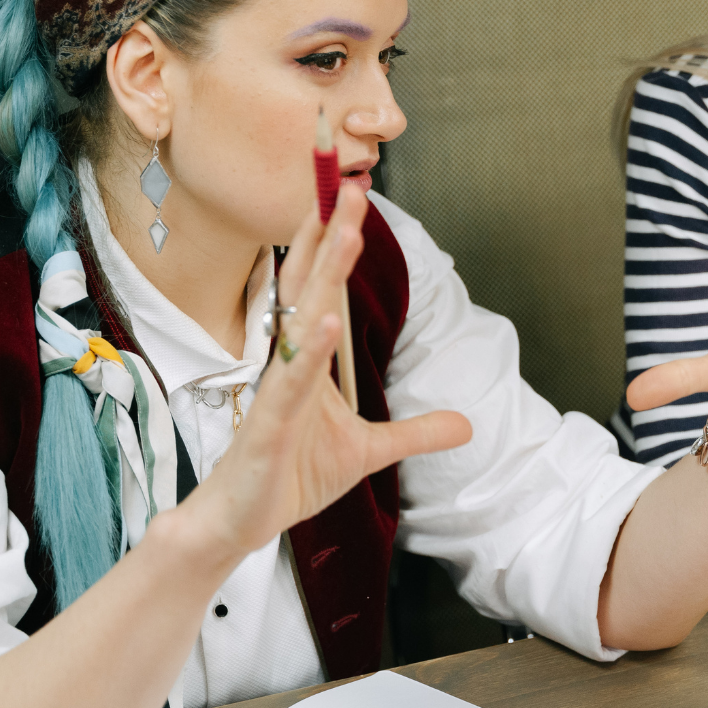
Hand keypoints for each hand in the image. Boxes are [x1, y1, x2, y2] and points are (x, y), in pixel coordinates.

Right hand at [179, 185, 471, 557]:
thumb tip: (466, 425)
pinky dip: (308, 352)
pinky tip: (324, 321)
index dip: (336, 244)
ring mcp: (276, 390)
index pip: (322, 289)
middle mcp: (288, 363)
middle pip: (310, 286)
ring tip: (346, 233)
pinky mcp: (267, 425)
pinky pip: (290, 383)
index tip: (352, 199)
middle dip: (330, 236)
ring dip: (324, 276)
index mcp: (307, 360)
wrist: (241, 522)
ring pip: (301, 321)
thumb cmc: (290, 475)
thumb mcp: (369, 452)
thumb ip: (415, 432)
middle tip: (350, 186)